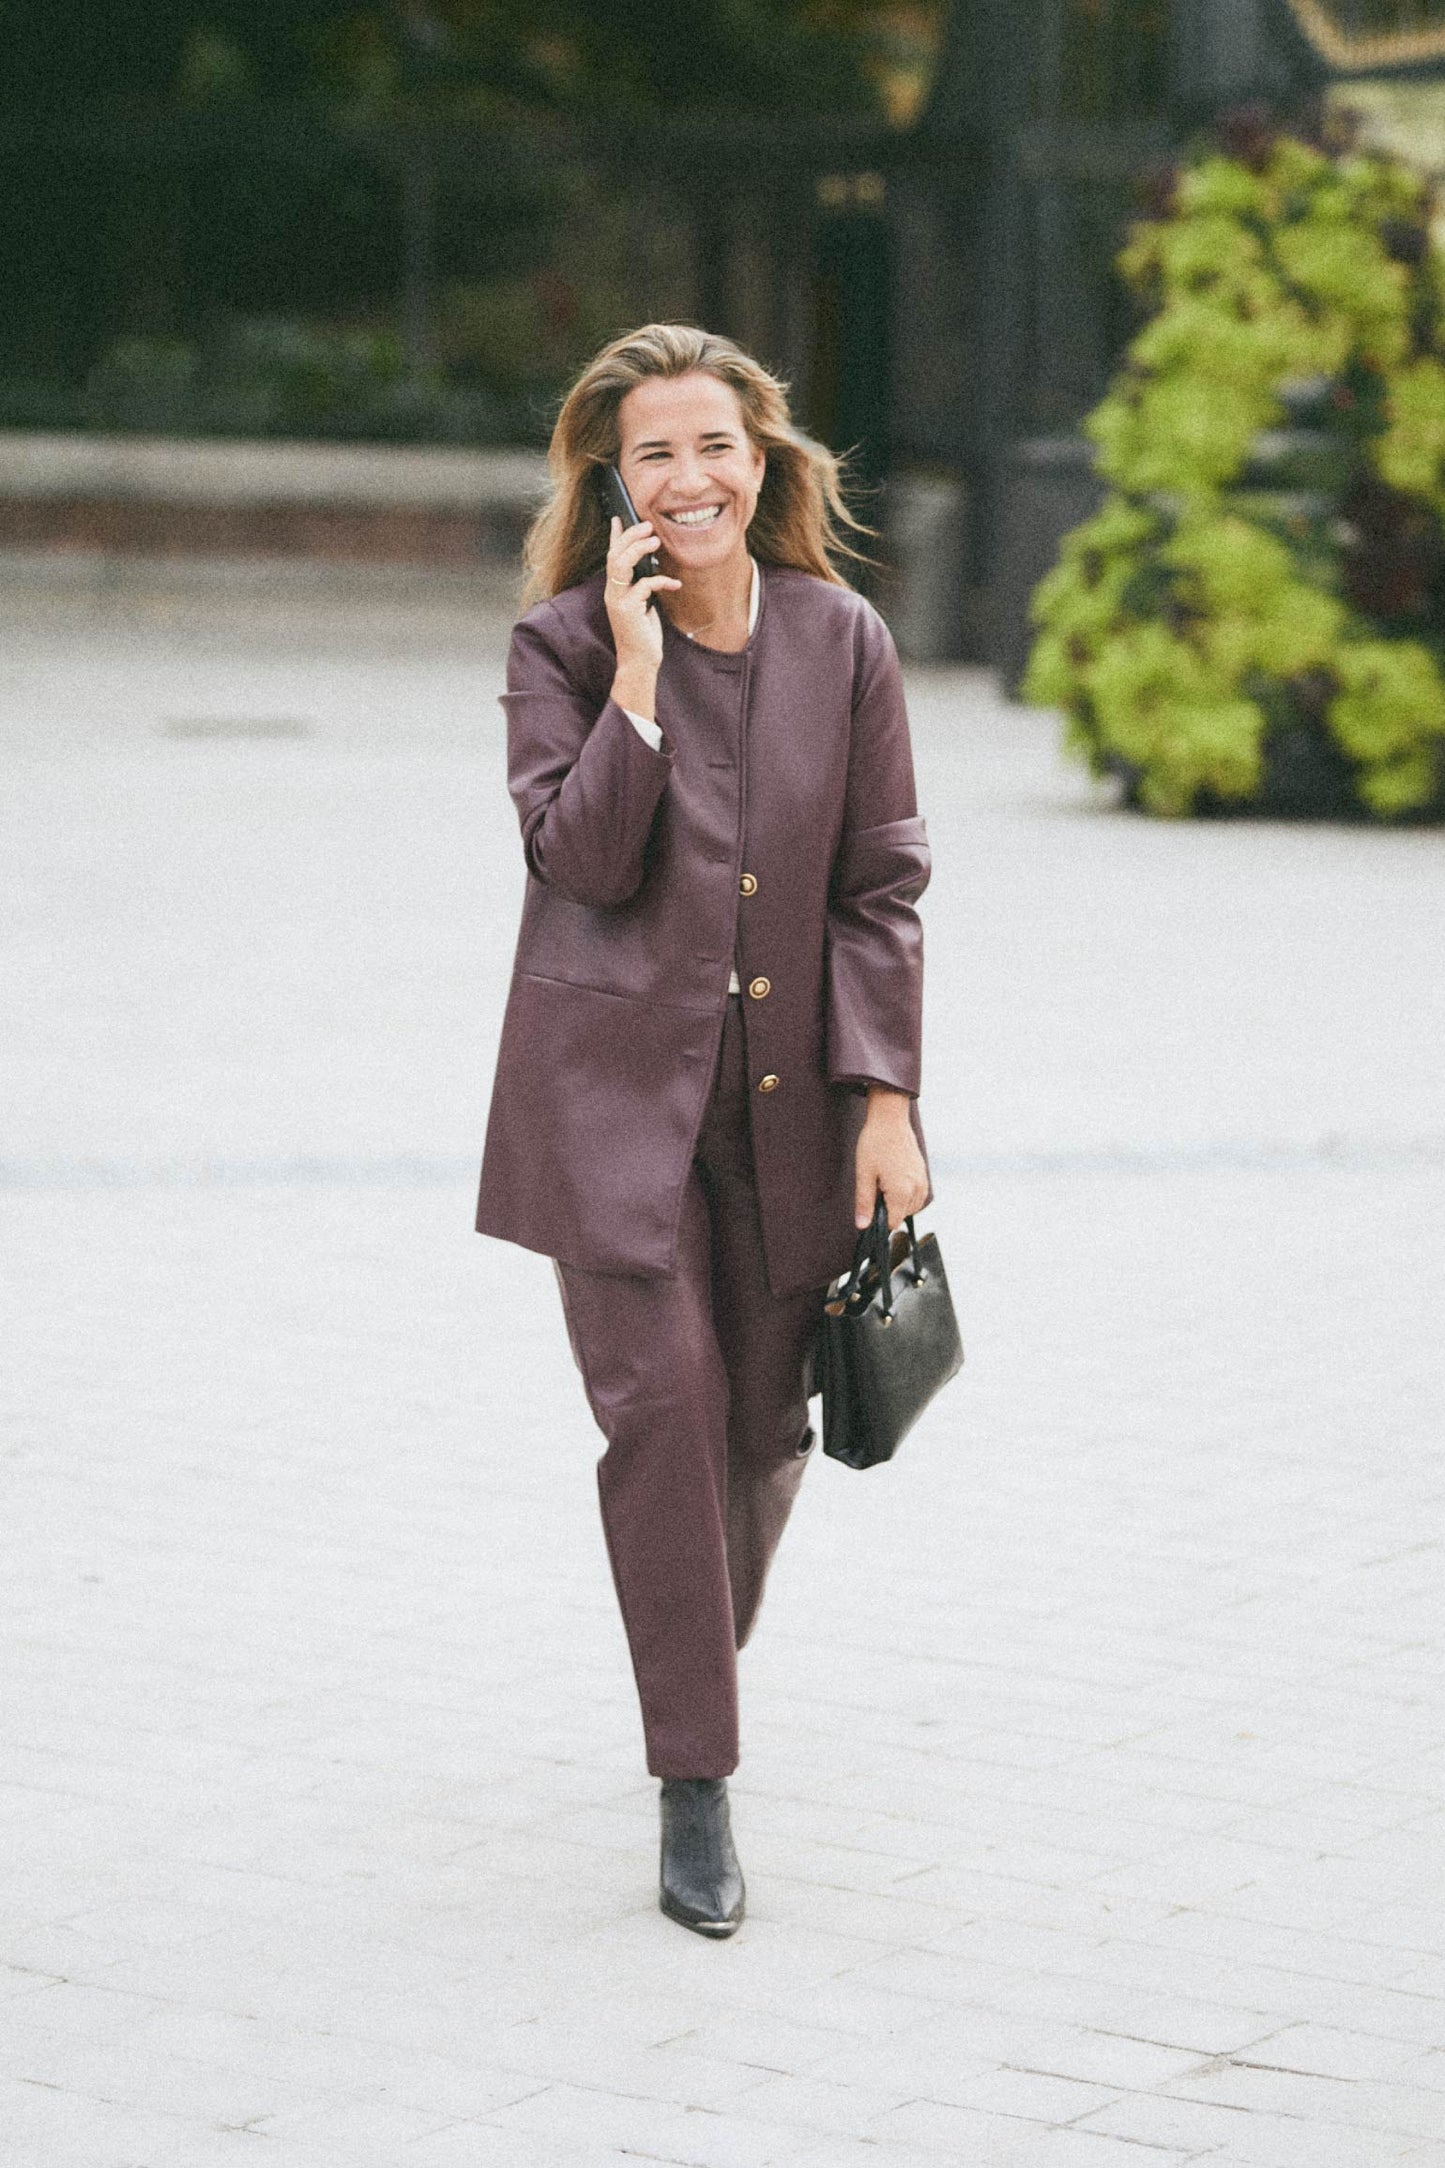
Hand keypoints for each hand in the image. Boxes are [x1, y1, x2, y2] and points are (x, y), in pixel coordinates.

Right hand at [604, 516, 681, 688]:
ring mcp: (618, 601)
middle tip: (648, 526)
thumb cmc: (643, 635)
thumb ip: (643, 587)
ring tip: (655, 540)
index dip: (615, 537)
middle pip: (615, 555)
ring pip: (621, 564)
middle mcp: (612, 593)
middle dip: (630, 536)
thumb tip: (651, 568)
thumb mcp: (644, 605)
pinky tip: (675, 583)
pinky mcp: (627, 610)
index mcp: (615, 590)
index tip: (618, 518)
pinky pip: (644, 586)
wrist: (639, 662)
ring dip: (638, 549)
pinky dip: (660, 581)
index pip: (612, 557)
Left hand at [854, 1091, 928, 1230]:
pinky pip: (918, 1195)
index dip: (879, 1220)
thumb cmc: (875, 1144)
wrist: (890, 1120)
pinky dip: (907, 1194)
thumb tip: (862, 1226)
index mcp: (902, 1192)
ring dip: (898, 1203)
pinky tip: (894, 1180)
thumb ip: (864, 1203)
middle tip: (876, 1188)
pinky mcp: (924, 1173)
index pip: (893, 1223)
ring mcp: (922, 1181)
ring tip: (885, 1183)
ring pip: (911, 1207)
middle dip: (889, 1209)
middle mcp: (917, 1189)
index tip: (870, 1207)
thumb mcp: (864, 1174)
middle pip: (902, 1216)